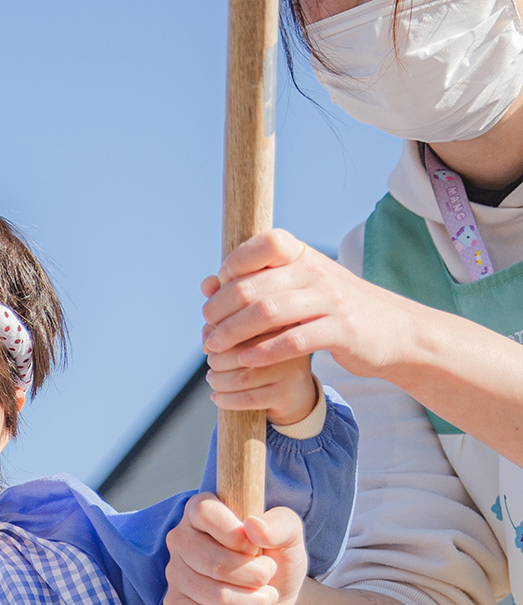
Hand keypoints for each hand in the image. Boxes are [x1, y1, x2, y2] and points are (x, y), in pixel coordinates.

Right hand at [165, 495, 308, 604]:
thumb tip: (254, 526)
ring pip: (213, 594)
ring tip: (265, 598)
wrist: (273, 600)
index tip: (255, 548)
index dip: (235, 534)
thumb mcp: (290, 536)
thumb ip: (281, 524)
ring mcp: (175, 573)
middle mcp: (181, 539)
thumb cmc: (275, 560)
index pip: (205, 512)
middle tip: (268, 577)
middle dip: (254, 575)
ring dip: (252, 601)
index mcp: (201, 511)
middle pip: (212, 561)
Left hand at [201, 229, 417, 390]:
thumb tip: (208, 282)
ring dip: (234, 333)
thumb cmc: (337, 309)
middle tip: (206, 328)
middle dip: (221, 309)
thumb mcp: (304, 286)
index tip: (217, 290)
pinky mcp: (342, 331)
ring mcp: (332, 300)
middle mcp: (318, 272)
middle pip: (254, 285)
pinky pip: (294, 340)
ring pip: (268, 312)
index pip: (264, 244)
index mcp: (306, 256)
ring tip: (214, 347)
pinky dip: (264, 351)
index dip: (234, 265)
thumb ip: (262, 282)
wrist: (397, 332)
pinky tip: (246, 361)